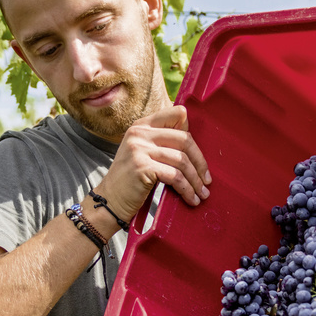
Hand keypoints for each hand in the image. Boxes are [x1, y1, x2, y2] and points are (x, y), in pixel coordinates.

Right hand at [91, 104, 211, 221]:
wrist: (108, 201)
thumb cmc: (131, 181)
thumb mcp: (142, 153)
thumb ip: (161, 142)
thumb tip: (192, 140)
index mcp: (142, 125)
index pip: (177, 113)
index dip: (190, 133)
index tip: (196, 155)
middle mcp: (139, 133)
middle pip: (184, 139)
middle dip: (200, 162)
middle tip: (206, 180)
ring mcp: (139, 149)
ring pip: (182, 160)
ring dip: (195, 180)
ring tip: (201, 194)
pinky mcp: (142, 167)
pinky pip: (175, 176)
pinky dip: (187, 190)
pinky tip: (191, 199)